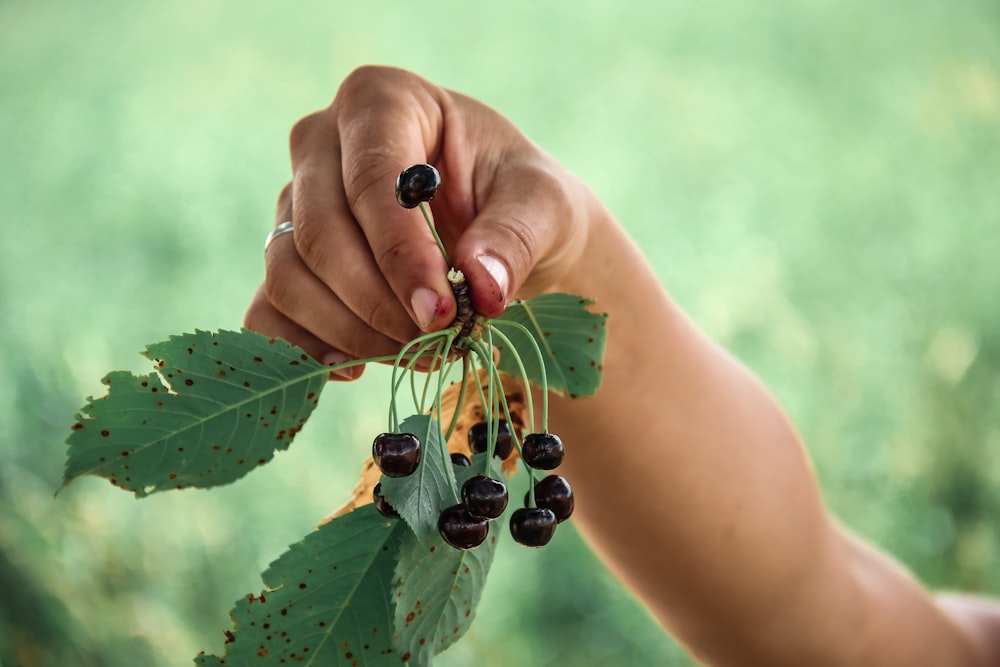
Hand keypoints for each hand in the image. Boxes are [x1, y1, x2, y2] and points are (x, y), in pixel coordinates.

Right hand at [244, 66, 594, 377]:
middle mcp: (321, 141)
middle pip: (320, 233)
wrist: (504, 233)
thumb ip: (514, 237)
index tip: (442, 312)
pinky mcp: (286, 258)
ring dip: (351, 332)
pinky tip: (357, 367)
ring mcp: (294, 201)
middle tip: (437, 342)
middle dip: (379, 303)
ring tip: (417, 353)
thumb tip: (481, 287)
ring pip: (288, 276)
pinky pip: (267, 311)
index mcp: (382, 100)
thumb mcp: (543, 206)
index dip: (401, 254)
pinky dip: (305, 349)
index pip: (370, 178)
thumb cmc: (521, 202)